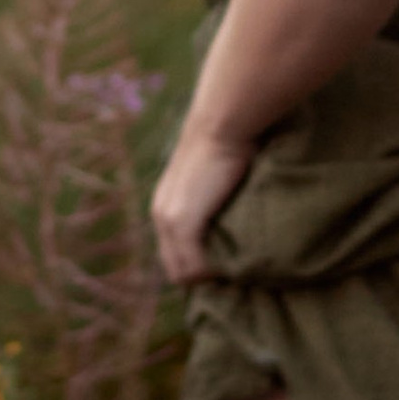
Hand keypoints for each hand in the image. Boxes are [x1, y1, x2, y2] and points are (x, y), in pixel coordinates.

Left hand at [152, 123, 256, 286]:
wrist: (222, 122)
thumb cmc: (228, 139)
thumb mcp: (215, 173)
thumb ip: (214, 195)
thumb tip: (236, 208)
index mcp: (166, 204)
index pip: (173, 254)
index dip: (198, 264)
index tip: (227, 265)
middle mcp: (161, 214)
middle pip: (175, 270)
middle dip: (202, 276)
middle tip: (233, 276)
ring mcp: (169, 220)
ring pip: (183, 273)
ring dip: (209, 277)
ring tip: (236, 274)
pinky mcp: (182, 222)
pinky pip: (195, 267)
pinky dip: (214, 273)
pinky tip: (236, 267)